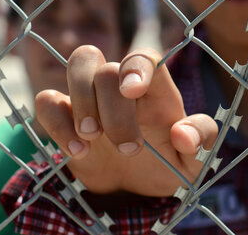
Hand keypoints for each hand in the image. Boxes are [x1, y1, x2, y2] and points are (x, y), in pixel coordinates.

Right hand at [35, 45, 217, 195]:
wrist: (136, 190)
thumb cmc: (167, 166)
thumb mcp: (193, 162)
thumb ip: (200, 141)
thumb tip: (183, 135)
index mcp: (156, 92)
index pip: (144, 57)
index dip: (136, 66)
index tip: (132, 91)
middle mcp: (122, 88)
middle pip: (106, 67)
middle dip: (111, 109)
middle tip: (128, 148)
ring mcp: (92, 98)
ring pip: (79, 64)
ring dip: (82, 102)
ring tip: (92, 139)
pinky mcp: (66, 118)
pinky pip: (47, 101)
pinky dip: (57, 123)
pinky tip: (77, 152)